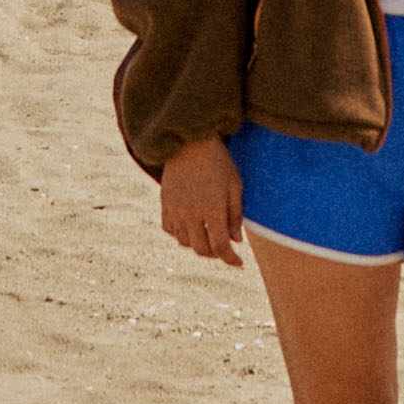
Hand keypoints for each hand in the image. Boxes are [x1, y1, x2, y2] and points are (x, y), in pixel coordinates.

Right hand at [156, 137, 244, 266]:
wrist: (190, 140)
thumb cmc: (219, 161)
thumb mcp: (235, 185)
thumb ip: (235, 215)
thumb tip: (236, 241)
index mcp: (212, 209)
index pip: (221, 246)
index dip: (231, 259)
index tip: (239, 263)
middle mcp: (191, 212)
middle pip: (201, 249)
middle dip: (215, 253)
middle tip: (224, 248)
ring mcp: (175, 209)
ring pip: (184, 242)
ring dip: (197, 243)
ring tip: (208, 235)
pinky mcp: (165, 203)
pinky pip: (169, 229)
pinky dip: (179, 233)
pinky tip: (190, 226)